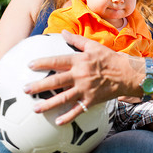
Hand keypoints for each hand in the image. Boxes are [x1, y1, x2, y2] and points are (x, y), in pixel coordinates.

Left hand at [24, 30, 138, 124]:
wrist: (127, 73)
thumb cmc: (110, 58)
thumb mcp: (93, 46)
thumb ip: (76, 39)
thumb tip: (62, 31)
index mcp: (79, 61)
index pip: (57, 61)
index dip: (42, 63)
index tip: (29, 65)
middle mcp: (80, 75)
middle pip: (56, 82)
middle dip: (39, 86)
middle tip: (25, 89)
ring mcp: (85, 89)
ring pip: (63, 98)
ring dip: (48, 104)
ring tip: (35, 109)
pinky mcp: (91, 100)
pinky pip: (77, 110)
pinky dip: (67, 117)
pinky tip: (57, 122)